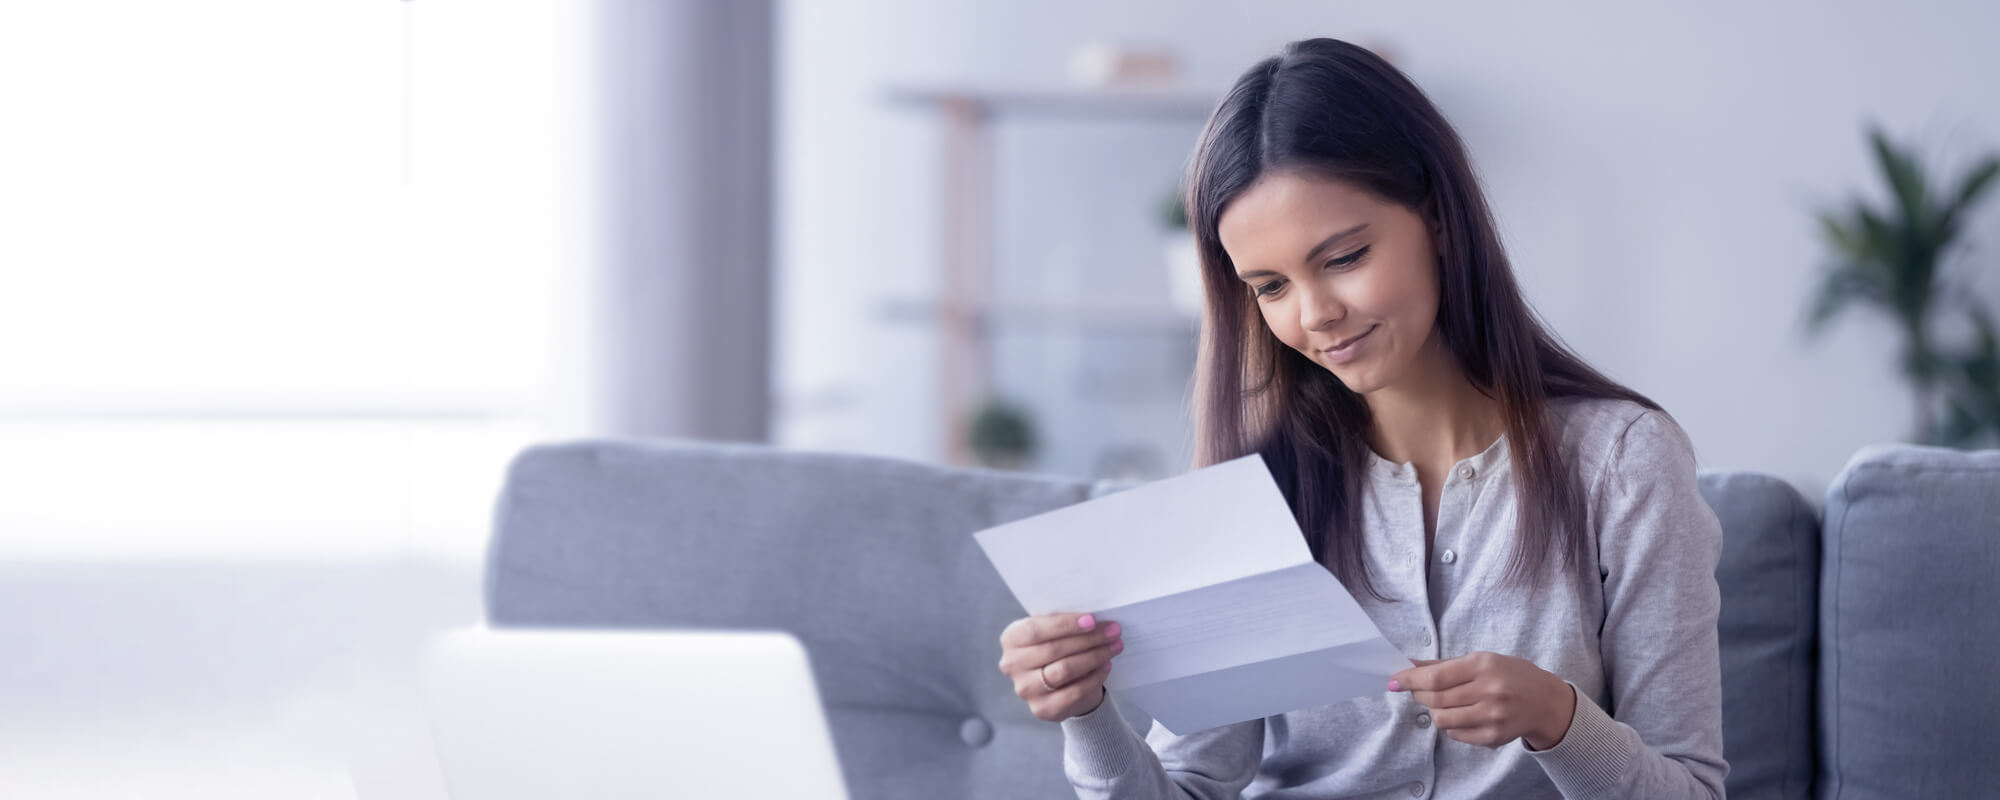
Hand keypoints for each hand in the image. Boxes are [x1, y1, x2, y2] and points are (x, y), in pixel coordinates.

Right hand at [997, 611, 1123, 721]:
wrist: (1059, 684)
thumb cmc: (1057, 649)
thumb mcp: (1053, 631)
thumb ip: (1063, 623)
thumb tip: (1091, 619)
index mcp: (1011, 639)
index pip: (1035, 630)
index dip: (1064, 625)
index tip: (1092, 620)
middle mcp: (1012, 665)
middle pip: (1053, 650)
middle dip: (1088, 639)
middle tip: (1113, 631)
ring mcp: (1025, 689)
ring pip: (1064, 670)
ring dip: (1094, 656)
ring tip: (1114, 646)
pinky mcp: (1041, 709)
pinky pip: (1074, 692)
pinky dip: (1094, 677)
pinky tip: (1106, 666)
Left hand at [1389, 651, 1575, 749]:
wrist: (1545, 702)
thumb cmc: (1510, 675)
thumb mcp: (1481, 660)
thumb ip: (1444, 665)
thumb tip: (1409, 665)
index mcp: (1484, 666)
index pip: (1436, 677)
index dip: (1410, 680)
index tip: (1393, 681)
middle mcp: (1489, 691)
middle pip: (1436, 698)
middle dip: (1419, 694)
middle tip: (1418, 690)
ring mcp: (1492, 717)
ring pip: (1442, 719)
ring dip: (1434, 711)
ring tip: (1442, 703)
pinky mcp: (1493, 737)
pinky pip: (1456, 734)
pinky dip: (1449, 725)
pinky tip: (1460, 715)